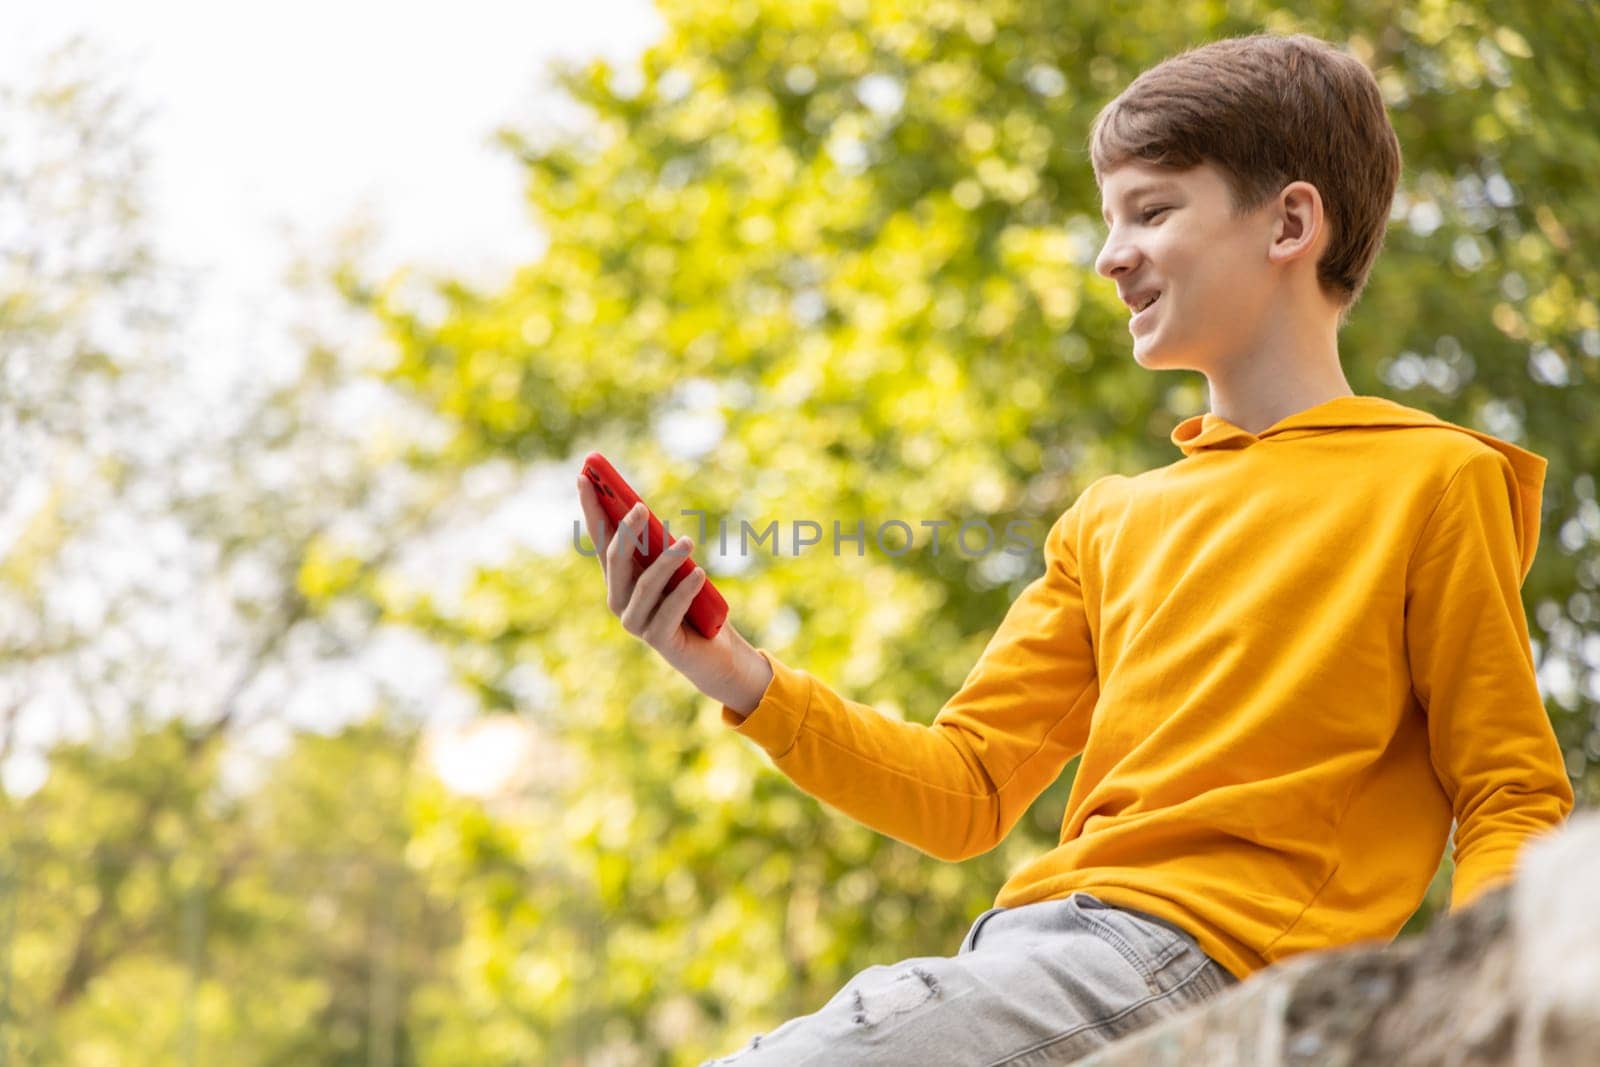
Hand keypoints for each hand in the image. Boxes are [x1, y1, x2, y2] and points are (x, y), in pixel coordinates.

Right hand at [576, 477, 772, 713]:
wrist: (715, 652)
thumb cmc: (695, 603)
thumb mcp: (676, 568)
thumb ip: (659, 546)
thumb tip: (645, 512)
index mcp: (620, 578)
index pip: (600, 538)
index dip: (592, 509)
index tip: (585, 476)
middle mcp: (619, 600)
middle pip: (615, 560)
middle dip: (626, 532)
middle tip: (642, 507)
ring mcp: (635, 622)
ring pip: (644, 585)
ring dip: (667, 561)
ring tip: (689, 541)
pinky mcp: (657, 640)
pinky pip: (669, 610)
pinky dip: (684, 590)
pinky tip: (700, 574)